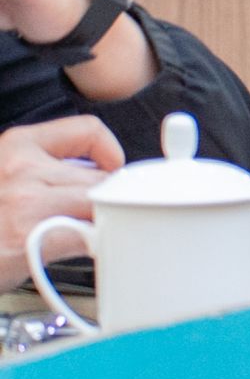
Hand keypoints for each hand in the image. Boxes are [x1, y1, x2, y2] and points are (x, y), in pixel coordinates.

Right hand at [0, 117, 122, 286]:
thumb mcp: (5, 175)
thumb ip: (40, 168)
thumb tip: (89, 175)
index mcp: (17, 146)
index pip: (88, 129)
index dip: (108, 152)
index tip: (110, 169)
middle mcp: (23, 168)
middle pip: (99, 176)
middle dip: (103, 199)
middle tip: (95, 214)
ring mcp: (27, 201)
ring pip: (97, 204)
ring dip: (99, 222)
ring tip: (85, 233)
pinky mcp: (29, 236)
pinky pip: (85, 235)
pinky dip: (91, 244)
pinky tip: (80, 249)